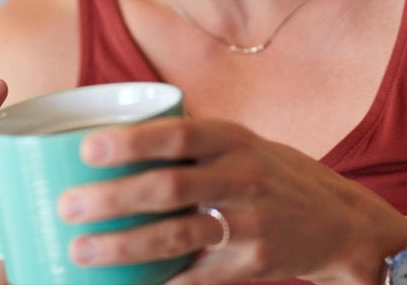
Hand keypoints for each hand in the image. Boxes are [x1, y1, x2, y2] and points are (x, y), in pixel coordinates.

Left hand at [56, 117, 406, 284]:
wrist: (338, 221)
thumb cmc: (269, 175)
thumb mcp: (240, 144)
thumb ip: (188, 144)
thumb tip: (105, 142)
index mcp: (233, 139)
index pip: (178, 136)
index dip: (132, 141)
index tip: (87, 148)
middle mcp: (242, 177)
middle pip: (169, 188)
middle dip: (114, 199)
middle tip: (68, 206)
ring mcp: (249, 223)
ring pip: (177, 236)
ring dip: (124, 246)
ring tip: (81, 250)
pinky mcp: (252, 263)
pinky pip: (196, 278)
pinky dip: (159, 284)